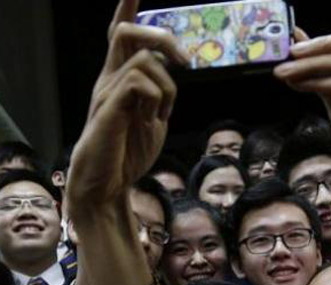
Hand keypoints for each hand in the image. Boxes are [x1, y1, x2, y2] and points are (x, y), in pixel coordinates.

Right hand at [68, 0, 188, 209]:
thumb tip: (170, 73)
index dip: (126, 11)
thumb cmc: (128, 153)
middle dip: (162, 37)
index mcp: (120, 80)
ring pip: (145, 61)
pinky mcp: (109, 106)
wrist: (108, 183)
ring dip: (167, 89)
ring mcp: (107, 91)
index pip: (120, 37)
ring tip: (158, 117)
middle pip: (128, 33)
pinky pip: (141, 83)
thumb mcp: (152, 119)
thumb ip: (159, 94)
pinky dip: (157, 101)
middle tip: (185, 62)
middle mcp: (110, 79)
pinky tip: (150, 122)